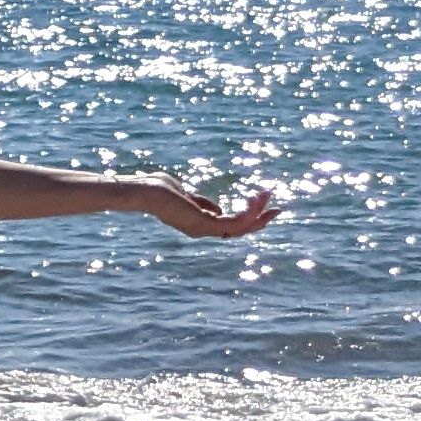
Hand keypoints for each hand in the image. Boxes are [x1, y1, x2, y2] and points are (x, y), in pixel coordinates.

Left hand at [134, 179, 278, 239]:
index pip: (229, 226)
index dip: (248, 219)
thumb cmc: (159, 189)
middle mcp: (202, 230)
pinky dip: (248, 212)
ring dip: (257, 213)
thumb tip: (218, 208)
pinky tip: (257, 199)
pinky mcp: (203, 224)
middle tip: (277, 209)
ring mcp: (202, 229)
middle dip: (259, 221)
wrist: (144, 190)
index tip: (263, 206)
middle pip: (238, 231)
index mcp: (199, 224)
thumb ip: (202, 203)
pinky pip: (233, 221)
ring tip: (268, 196)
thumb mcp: (186, 195)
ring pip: (239, 227)